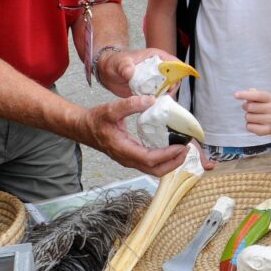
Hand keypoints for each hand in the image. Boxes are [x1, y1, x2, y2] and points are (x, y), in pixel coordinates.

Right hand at [74, 95, 189, 175]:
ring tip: (181, 150)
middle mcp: (127, 159)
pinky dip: (163, 160)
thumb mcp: (111, 108)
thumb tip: (151, 100)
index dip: (167, 155)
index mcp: (123, 149)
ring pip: (153, 170)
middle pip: (155, 170)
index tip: (180, 146)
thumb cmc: (96, 120)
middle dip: (174, 163)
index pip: (149, 159)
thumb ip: (130, 104)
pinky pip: (150, 164)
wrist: (83, 128)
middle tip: (186, 149)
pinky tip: (170, 148)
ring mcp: (129, 160)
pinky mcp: (131, 158)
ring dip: (170, 163)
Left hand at [98, 47, 176, 97]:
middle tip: (159, 97)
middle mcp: (160, 70)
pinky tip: (148, 108)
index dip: (178, 73)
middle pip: (175, 81)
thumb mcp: (119, 63)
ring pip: (168, 92)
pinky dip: (155, 104)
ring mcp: (156, 82)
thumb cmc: (116, 62)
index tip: (172, 84)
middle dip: (171, 90)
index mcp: (157, 58)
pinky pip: (158, 99)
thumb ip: (124, 66)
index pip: (175, 64)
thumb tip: (129, 73)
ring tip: (152, 103)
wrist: (109, 72)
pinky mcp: (151, 92)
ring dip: (163, 99)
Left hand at [236, 88, 270, 135]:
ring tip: (254, 116)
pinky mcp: (266, 130)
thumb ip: (252, 94)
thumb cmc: (262, 106)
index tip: (235, 95)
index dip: (246, 95)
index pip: (257, 95)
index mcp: (269, 98)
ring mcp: (270, 120)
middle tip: (250, 108)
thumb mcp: (259, 98)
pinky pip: (249, 127)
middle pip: (250, 107)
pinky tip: (256, 124)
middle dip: (245, 107)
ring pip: (248, 117)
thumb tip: (250, 91)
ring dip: (248, 117)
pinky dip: (249, 125)